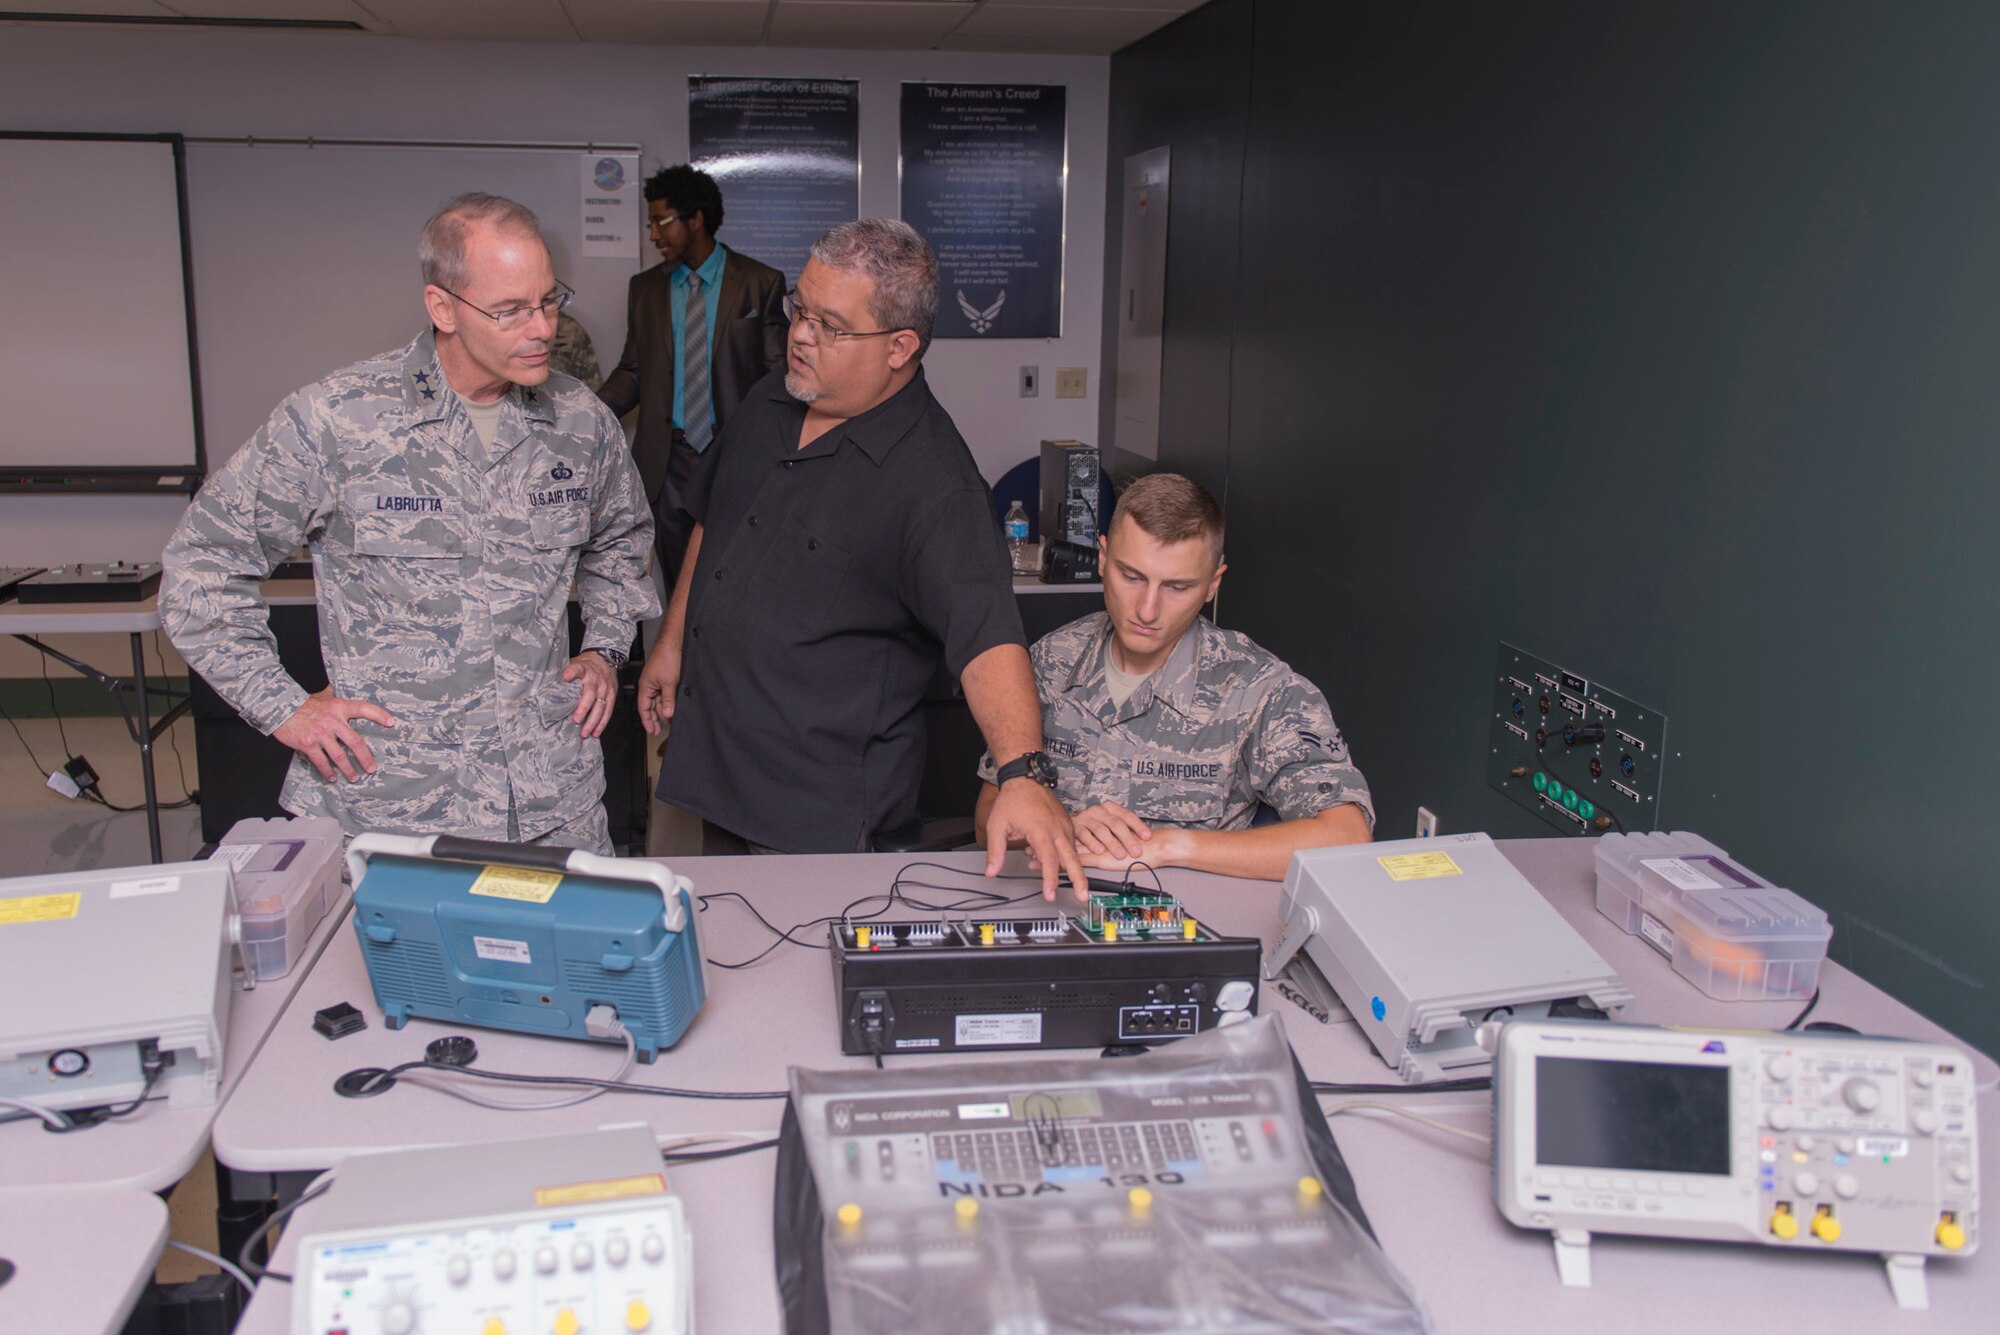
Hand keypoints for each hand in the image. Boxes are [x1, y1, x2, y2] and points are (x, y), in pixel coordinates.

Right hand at [272, 688, 395, 782]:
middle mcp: (332, 721)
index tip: (391, 723)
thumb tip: (351, 706)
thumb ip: (338, 704)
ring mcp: (320, 733)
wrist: (280, 706)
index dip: (379, 715)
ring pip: (339, 756)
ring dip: (348, 769)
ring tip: (353, 777)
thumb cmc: (304, 704)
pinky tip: (332, 777)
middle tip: (371, 768)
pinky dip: (327, 771)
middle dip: (365, 758)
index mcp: (339, 707)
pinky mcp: (308, 743)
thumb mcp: (324, 698)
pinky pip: (321, 761)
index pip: (364, 709)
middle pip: (355, 742)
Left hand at [561, 652, 619, 738]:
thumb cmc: (586, 665)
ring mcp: (605, 687)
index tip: (565, 676)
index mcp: (584, 668)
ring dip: (593, 721)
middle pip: (590, 694)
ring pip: (601, 706)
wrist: (605, 659)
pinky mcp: (612, 695)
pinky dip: (602, 723)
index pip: (577, 669)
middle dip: (583, 708)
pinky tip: (596, 732)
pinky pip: (608, 711)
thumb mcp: (575, 664)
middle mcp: (595, 678)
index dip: (572, 672)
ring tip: (585, 733)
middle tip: (576, 720)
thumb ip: (564, 673)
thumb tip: (543, 685)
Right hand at [635, 642, 681, 735]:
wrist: (674, 643)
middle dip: (655, 718)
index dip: (647, 720)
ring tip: (669, 720)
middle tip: (659, 729)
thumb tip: (667, 714)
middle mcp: (649, 685)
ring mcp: (656, 681)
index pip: (643, 708)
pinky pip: (664, 693)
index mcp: (645, 687)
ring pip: (658, 700)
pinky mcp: (664, 677)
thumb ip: (668, 700)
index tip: (652, 730)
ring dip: (663, 710)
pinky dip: (667, 701)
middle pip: (650, 706)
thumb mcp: (669, 683)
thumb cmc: (667, 658)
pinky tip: (673, 706)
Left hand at [983, 778, 1088, 902]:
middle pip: (1072, 858)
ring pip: (1073, 852)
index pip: (1049, 860)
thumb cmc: (1012, 800)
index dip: (1050, 880)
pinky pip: (1070, 844)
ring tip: (1069, 882)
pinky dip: (1066, 856)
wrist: (1026, 777)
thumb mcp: (997, 825)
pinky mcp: (1067, 823)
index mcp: (1041, 830)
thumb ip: (995, 851)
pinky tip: (1054, 860)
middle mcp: (1057, 828)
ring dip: (1072, 869)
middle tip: (1083, 896)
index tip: (1050, 895)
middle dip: (1079, 879)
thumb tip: (991, 872)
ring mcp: (1064, 825)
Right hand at [1072, 801, 1152, 863]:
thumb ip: (1125, 829)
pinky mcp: (1075, 827)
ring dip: (1112, 843)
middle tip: (1136, 852)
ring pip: (1101, 830)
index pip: (1127, 816)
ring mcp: (1086, 818)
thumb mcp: (1111, 822)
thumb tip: (1147, 839)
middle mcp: (1099, 811)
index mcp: (1110, 808)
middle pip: (1116, 824)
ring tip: (1120, 854)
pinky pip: (1084, 835)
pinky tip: (1100, 851)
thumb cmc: (1096, 824)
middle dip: (1127, 839)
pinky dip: (1092, 843)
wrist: (1068, 820)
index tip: (1147, 837)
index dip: (1138, 826)